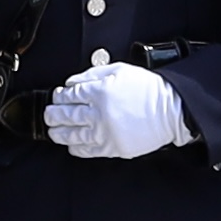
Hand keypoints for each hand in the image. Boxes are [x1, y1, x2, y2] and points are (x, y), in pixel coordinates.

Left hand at [42, 57, 188, 160]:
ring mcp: (105, 132)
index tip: (58, 96)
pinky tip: (71, 145)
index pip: (69, 95)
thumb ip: (93, 74)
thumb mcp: (119, 70)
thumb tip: (72, 82)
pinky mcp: (113, 147)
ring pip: (73, 135)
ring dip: (59, 133)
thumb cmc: (149, 89)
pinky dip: (76, 148)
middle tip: (49, 114)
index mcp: (100, 92)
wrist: (171, 109)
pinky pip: (88, 150)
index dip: (59, 96)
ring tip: (53, 131)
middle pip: (66, 116)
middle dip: (53, 115)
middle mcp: (99, 113)